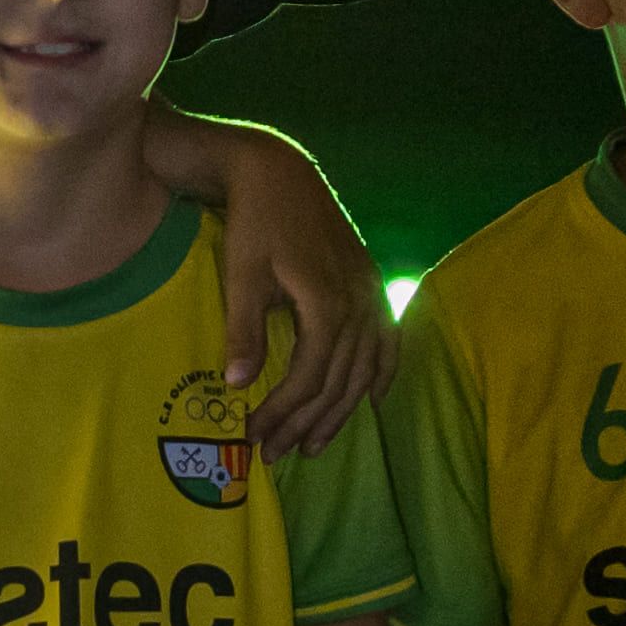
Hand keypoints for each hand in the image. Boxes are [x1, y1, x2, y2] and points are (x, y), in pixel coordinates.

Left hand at [204, 139, 394, 454]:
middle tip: (276, 453)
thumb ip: (244, 329)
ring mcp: (370, 291)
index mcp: (327, 302)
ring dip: (341, 410)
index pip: (310, 377)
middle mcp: (358, 301)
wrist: (278, 171)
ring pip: (363, 367)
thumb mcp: (241, 273)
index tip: (254, 437)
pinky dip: (382, 373)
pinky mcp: (369, 282)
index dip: (283, 413)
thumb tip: (238, 385)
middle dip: (306, 422)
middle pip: (337, 380)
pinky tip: (374, 400)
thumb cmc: (254, 222)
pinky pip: (387, 339)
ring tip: (315, 444)